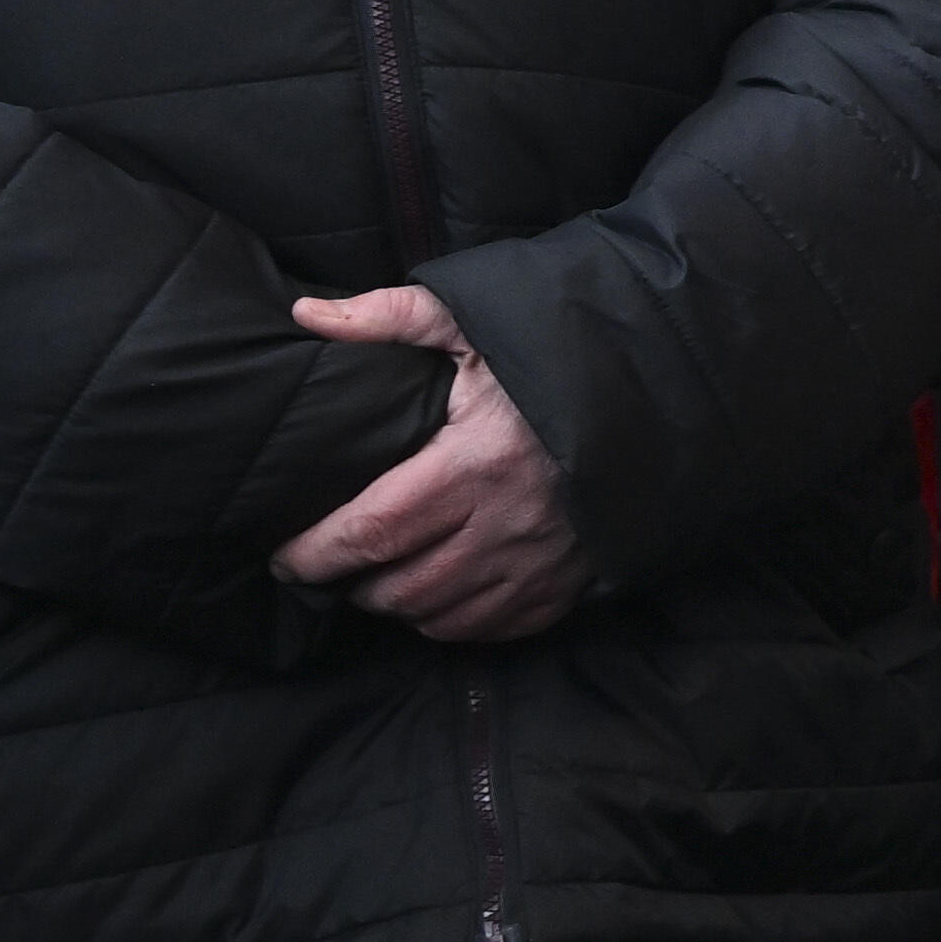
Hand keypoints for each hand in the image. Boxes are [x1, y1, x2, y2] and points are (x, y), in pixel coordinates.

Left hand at [274, 290, 588, 643]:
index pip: (372, 529)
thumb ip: (389, 317)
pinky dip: (454, 622)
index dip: (316, 555)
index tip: (284, 558)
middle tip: (328, 567)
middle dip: (350, 585)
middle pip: (400, 587)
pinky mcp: (568, 584)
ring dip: (398, 607)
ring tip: (378, 580)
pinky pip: (493, 628)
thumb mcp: (475, 325)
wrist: (656, 394)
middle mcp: (507, 522)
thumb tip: (307, 313)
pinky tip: (438, 596)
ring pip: (442, 616)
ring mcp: (541, 561)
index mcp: (474, 462)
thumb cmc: (552, 360)